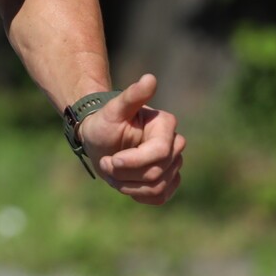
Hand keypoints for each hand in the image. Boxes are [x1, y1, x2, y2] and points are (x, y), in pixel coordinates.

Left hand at [78, 74, 184, 205]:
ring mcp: (174, 163)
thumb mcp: (113, 110)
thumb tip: (150, 78)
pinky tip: (125, 184)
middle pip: (157, 173)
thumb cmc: (104, 122)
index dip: (133, 161)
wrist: (100, 139)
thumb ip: (132, 96)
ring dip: (128, 185)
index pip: (159, 153)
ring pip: (157, 187)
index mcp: (165, 125)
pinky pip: (160, 196)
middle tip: (106, 163)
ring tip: (113, 173)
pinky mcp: (168, 180)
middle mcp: (175, 143)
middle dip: (126, 173)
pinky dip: (139, 194)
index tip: (111, 161)